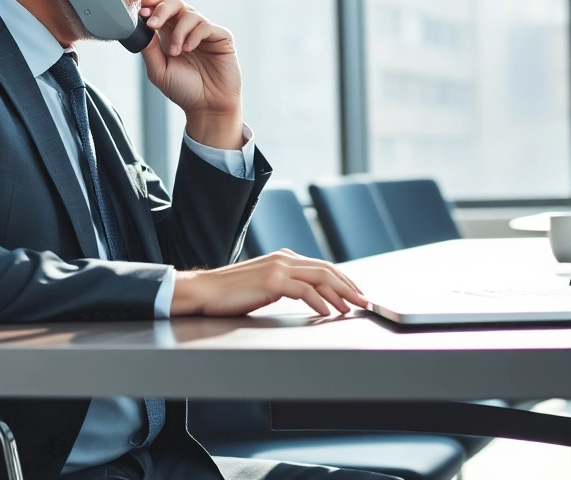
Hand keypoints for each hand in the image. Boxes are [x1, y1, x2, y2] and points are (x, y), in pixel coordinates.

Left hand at [137, 0, 243, 147]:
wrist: (207, 107)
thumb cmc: (183, 90)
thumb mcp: (158, 70)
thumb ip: (149, 48)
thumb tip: (140, 26)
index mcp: (169, 33)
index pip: (160, 7)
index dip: (150, 3)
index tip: (140, 11)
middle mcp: (187, 29)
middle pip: (174, 2)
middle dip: (161, 9)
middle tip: (152, 23)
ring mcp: (204, 32)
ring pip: (189, 13)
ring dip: (178, 31)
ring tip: (175, 52)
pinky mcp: (221, 37)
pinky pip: (205, 26)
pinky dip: (193, 36)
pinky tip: (188, 49)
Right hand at [171, 249, 370, 316]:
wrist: (205, 291)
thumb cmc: (232, 293)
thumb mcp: (265, 286)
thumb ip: (286, 285)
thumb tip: (310, 297)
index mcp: (284, 258)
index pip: (322, 267)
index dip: (344, 280)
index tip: (357, 294)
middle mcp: (284, 259)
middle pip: (327, 270)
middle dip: (349, 286)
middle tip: (364, 302)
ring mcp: (278, 268)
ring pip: (320, 277)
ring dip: (340, 294)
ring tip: (350, 308)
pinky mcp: (271, 281)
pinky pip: (304, 290)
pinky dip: (319, 302)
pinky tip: (325, 312)